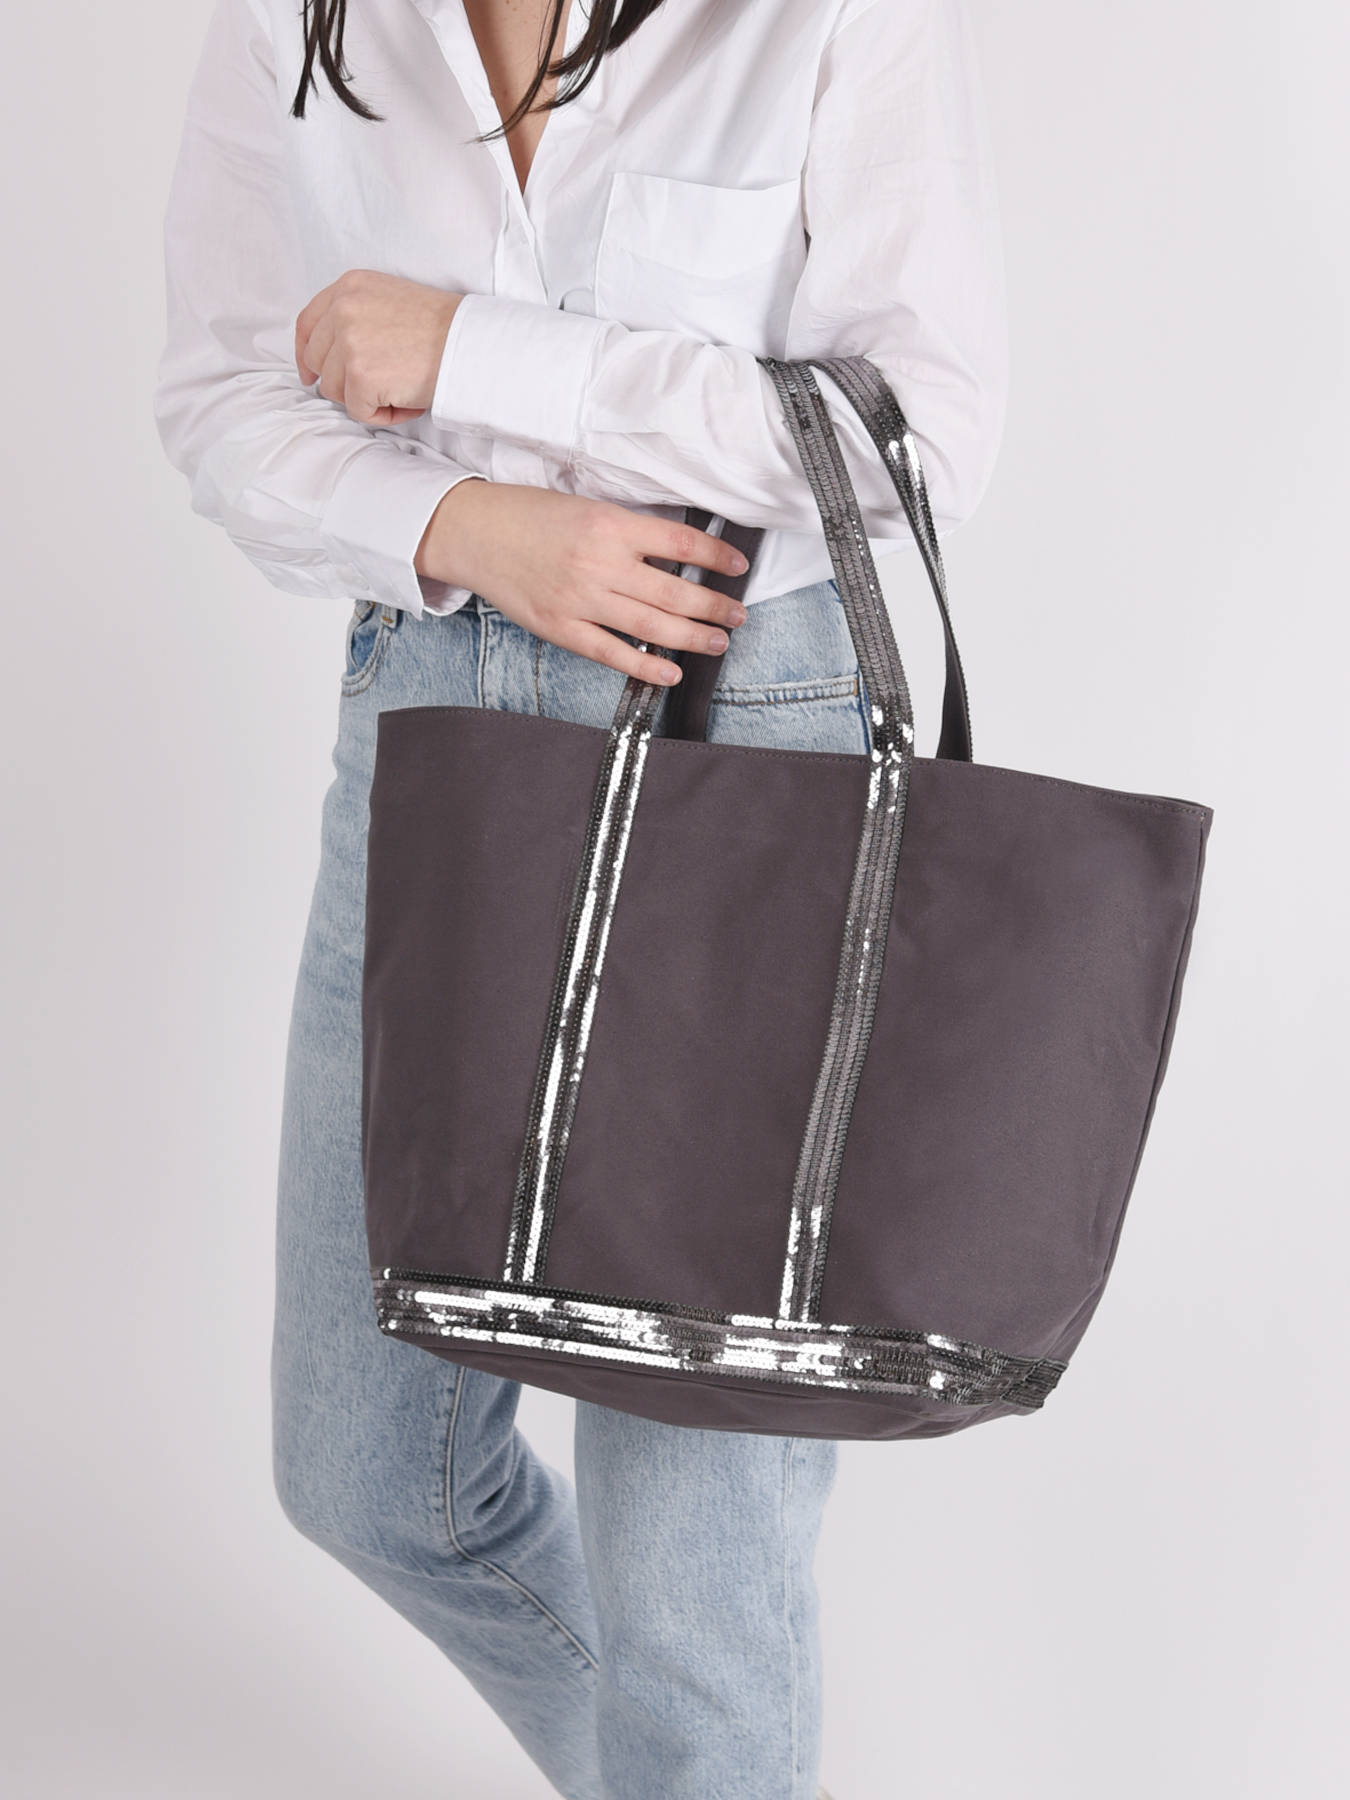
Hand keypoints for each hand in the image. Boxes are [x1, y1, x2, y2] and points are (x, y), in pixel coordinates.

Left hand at [295, 269, 460, 426]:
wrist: (468, 342)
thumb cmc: (440, 327)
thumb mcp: (389, 299)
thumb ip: (356, 315)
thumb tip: (332, 354)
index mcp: (349, 287)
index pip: (308, 324)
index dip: (308, 354)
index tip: (312, 373)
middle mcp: (343, 310)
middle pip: (318, 362)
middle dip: (343, 381)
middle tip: (377, 385)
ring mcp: (349, 343)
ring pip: (335, 390)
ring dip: (366, 398)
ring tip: (400, 388)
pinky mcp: (361, 377)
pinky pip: (359, 411)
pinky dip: (384, 414)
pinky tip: (408, 400)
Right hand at [416, 481, 750, 686]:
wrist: (477, 533)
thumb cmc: (533, 517)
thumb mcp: (589, 509)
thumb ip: (630, 533)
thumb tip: (678, 556)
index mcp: (611, 526)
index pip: (681, 544)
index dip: (716, 558)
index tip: (737, 567)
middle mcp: (601, 564)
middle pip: (675, 593)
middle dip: (714, 608)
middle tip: (737, 615)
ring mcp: (581, 600)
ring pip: (652, 626)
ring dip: (693, 638)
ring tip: (718, 642)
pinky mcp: (562, 628)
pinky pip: (612, 653)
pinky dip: (645, 666)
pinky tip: (670, 672)